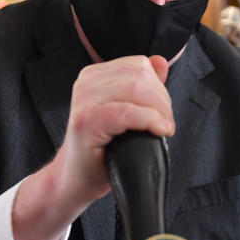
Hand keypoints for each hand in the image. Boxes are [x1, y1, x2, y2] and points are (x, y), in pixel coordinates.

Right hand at [54, 55, 173, 203]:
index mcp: (94, 76)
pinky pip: (126, 112)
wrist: (75, 178)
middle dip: (162, 101)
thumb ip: (142, 86)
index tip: (163, 112)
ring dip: (159, 112)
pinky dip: (149, 120)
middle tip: (165, 125)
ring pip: (136, 90)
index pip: (140, 65)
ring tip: (161, 130)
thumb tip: (161, 62)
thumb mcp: (124, 112)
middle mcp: (86, 83)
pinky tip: (157, 131)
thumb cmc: (101, 150)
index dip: (160, 88)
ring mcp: (83, 100)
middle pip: (141, 76)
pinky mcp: (85, 121)